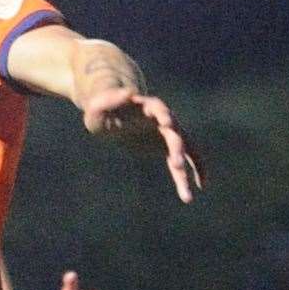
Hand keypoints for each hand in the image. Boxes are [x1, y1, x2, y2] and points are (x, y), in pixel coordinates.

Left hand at [81, 87, 203, 202]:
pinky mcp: (167, 148)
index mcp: (147, 107)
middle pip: (174, 133)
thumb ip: (111, 99)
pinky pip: (181, 164)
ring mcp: (168, 135)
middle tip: (177, 164)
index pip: (159, 109)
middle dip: (177, 148)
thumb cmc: (103, 109)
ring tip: (187, 196)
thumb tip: (128, 92)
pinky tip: (189, 196)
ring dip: (187, 171)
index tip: (167, 122)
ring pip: (183, 152)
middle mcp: (164, 120)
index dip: (164, 115)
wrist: (112, 115)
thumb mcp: (99, 106)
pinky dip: (187, 178)